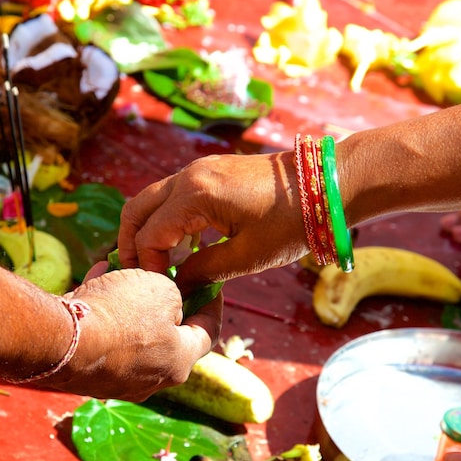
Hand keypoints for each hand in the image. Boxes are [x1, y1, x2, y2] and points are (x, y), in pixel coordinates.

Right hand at [39, 264, 219, 400]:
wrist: (61, 342)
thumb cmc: (120, 315)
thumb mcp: (160, 289)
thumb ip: (173, 293)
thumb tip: (168, 299)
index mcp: (179, 363)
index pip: (208, 332)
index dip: (211, 303)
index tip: (208, 282)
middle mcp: (152, 380)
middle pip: (168, 339)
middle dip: (166, 306)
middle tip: (164, 279)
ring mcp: (117, 382)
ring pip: (132, 338)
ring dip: (131, 307)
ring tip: (124, 274)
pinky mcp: (87, 375)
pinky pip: (103, 339)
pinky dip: (104, 312)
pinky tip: (97, 278)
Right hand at [118, 152, 308, 289]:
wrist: (327, 184)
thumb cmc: (293, 222)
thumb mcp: (248, 257)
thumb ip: (205, 270)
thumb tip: (179, 285)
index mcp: (196, 195)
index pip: (150, 235)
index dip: (149, 267)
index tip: (162, 290)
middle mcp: (189, 175)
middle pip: (137, 209)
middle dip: (132, 244)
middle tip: (139, 276)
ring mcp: (199, 169)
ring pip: (152, 199)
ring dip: (149, 230)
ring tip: (160, 265)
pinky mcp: (211, 171)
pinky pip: (173, 194)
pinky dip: (166, 219)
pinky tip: (184, 246)